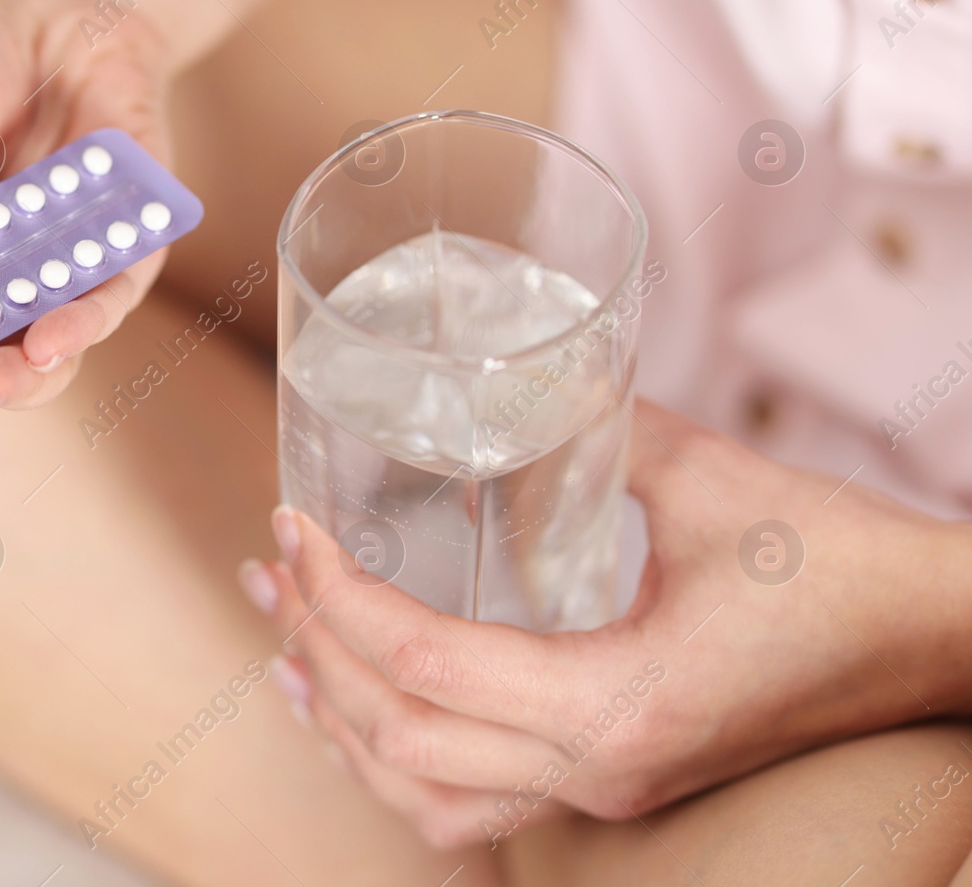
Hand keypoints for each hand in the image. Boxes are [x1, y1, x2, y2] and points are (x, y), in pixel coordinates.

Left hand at [237, 398, 971, 846]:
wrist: (938, 641)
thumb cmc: (841, 562)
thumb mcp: (710, 479)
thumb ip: (596, 425)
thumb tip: (504, 375)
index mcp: (621, 703)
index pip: (428, 671)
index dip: (341, 598)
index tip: (292, 525)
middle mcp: (601, 770)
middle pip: (403, 741)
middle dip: (318, 649)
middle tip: (272, 567)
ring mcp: (607, 792)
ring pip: (426, 797)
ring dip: (343, 722)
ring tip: (286, 643)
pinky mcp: (615, 783)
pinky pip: (471, 803)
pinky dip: (397, 759)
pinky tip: (360, 707)